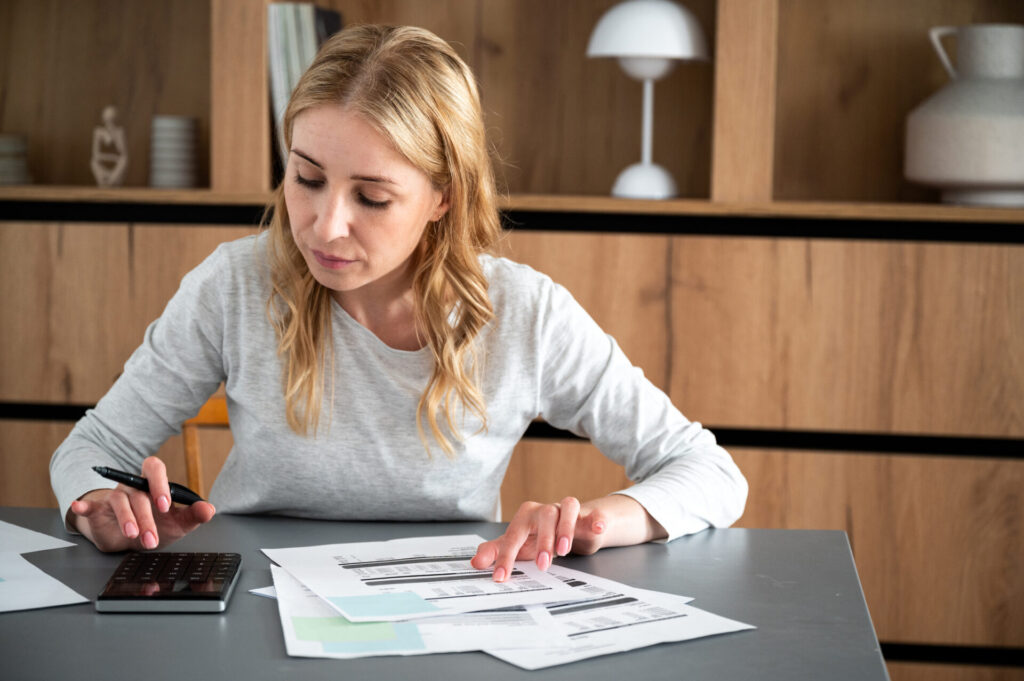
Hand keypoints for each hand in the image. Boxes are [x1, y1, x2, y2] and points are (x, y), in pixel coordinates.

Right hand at [68, 456, 215, 551]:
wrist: (131, 541)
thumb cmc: (157, 526)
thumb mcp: (178, 524)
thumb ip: (194, 515)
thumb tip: (210, 509)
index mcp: (154, 484)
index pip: (155, 469)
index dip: (159, 484)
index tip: (165, 505)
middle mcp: (134, 486)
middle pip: (139, 493)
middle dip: (146, 517)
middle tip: (152, 538)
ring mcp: (115, 496)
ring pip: (120, 501)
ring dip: (127, 520)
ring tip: (134, 537)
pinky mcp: (99, 510)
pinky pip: (90, 505)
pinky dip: (84, 506)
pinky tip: (79, 507)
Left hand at [470, 496, 609, 582]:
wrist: (567, 529)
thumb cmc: (538, 536)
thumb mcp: (517, 545)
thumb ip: (497, 552)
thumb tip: (475, 562)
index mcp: (525, 516)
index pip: (513, 535)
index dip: (505, 557)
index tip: (501, 577)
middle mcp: (546, 510)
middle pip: (544, 516)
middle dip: (543, 540)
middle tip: (542, 565)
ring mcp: (567, 511)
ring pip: (567, 507)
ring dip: (566, 527)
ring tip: (564, 551)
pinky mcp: (587, 516)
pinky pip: (593, 513)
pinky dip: (596, 519)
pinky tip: (597, 527)